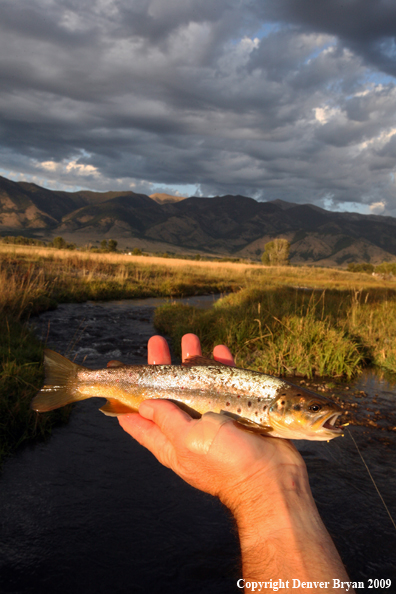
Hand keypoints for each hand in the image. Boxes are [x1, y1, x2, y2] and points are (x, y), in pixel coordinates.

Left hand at [118, 334, 306, 514]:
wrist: (273, 478)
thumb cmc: (226, 462)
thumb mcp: (188, 440)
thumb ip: (166, 420)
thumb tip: (143, 404)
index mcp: (169, 442)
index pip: (137, 421)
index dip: (125, 398)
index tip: (117, 374)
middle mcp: (188, 430)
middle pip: (167, 393)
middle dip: (159, 367)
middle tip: (157, 342)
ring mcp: (213, 420)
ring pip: (197, 384)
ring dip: (191, 361)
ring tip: (189, 338)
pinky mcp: (238, 412)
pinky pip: (226, 384)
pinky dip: (222, 366)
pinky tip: (220, 350)